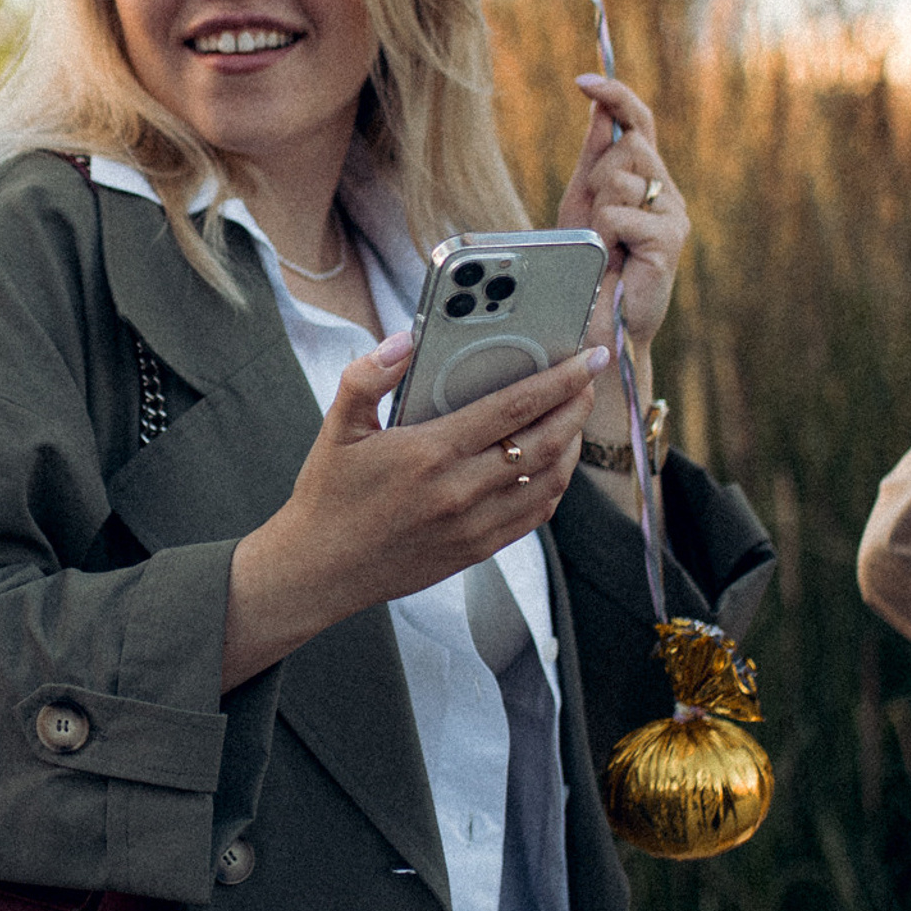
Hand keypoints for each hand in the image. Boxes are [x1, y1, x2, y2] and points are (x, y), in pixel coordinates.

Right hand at [222, 332, 606, 689]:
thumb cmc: (329, 493)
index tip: (586, 359)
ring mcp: (473, 525)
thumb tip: (404, 341)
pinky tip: (553, 462)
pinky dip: (555, 484)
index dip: (558, 380)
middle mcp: (459, 491)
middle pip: (545, 442)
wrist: (320, 569)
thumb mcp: (338, 426)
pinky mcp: (476, 550)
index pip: (513, 408)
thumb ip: (368, 376)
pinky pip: (534, 515)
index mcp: (429, 453)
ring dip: (572, 444)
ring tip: (574, 416)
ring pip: (549, 481)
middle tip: (590, 380)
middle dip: (577, 406)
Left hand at [560, 74, 687, 354]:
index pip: (639, 122)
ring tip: (605, 245)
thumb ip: (594, 155)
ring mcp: (673, 215)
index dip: (616, 96)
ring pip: (621, 178)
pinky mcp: (669, 239)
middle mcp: (668, 191)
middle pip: (628, 147)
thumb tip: (599, 108)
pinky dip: (604, 235)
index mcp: (648, 178)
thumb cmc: (590, 265)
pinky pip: (620, 213)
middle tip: (597, 224)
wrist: (598, 323)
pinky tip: (613, 259)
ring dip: (598, 211)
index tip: (583, 80)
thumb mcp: (585, 201)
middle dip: (598, 179)